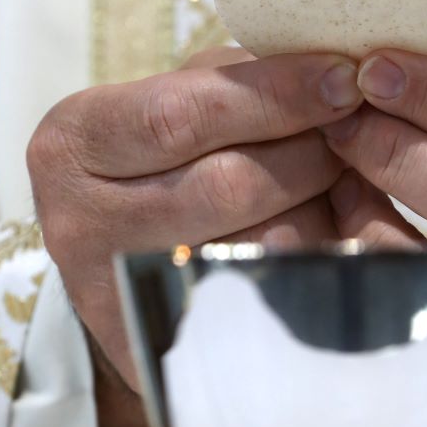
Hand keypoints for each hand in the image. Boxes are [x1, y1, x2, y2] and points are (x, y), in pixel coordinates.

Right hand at [28, 47, 418, 391]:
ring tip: (340, 183)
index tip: (344, 79)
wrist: (123, 257)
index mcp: (74, 143)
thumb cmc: (163, 158)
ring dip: (320, 209)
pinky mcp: (162, 347)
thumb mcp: (177, 99)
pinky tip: (332, 235)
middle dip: (311, 154)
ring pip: (256, 246)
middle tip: (352, 136)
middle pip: (228, 185)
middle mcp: (80, 224)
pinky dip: (314, 260)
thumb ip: (239, 83)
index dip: (275, 95)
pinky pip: (266, 299)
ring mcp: (118, 294)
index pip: (182, 116)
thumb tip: (335, 82)